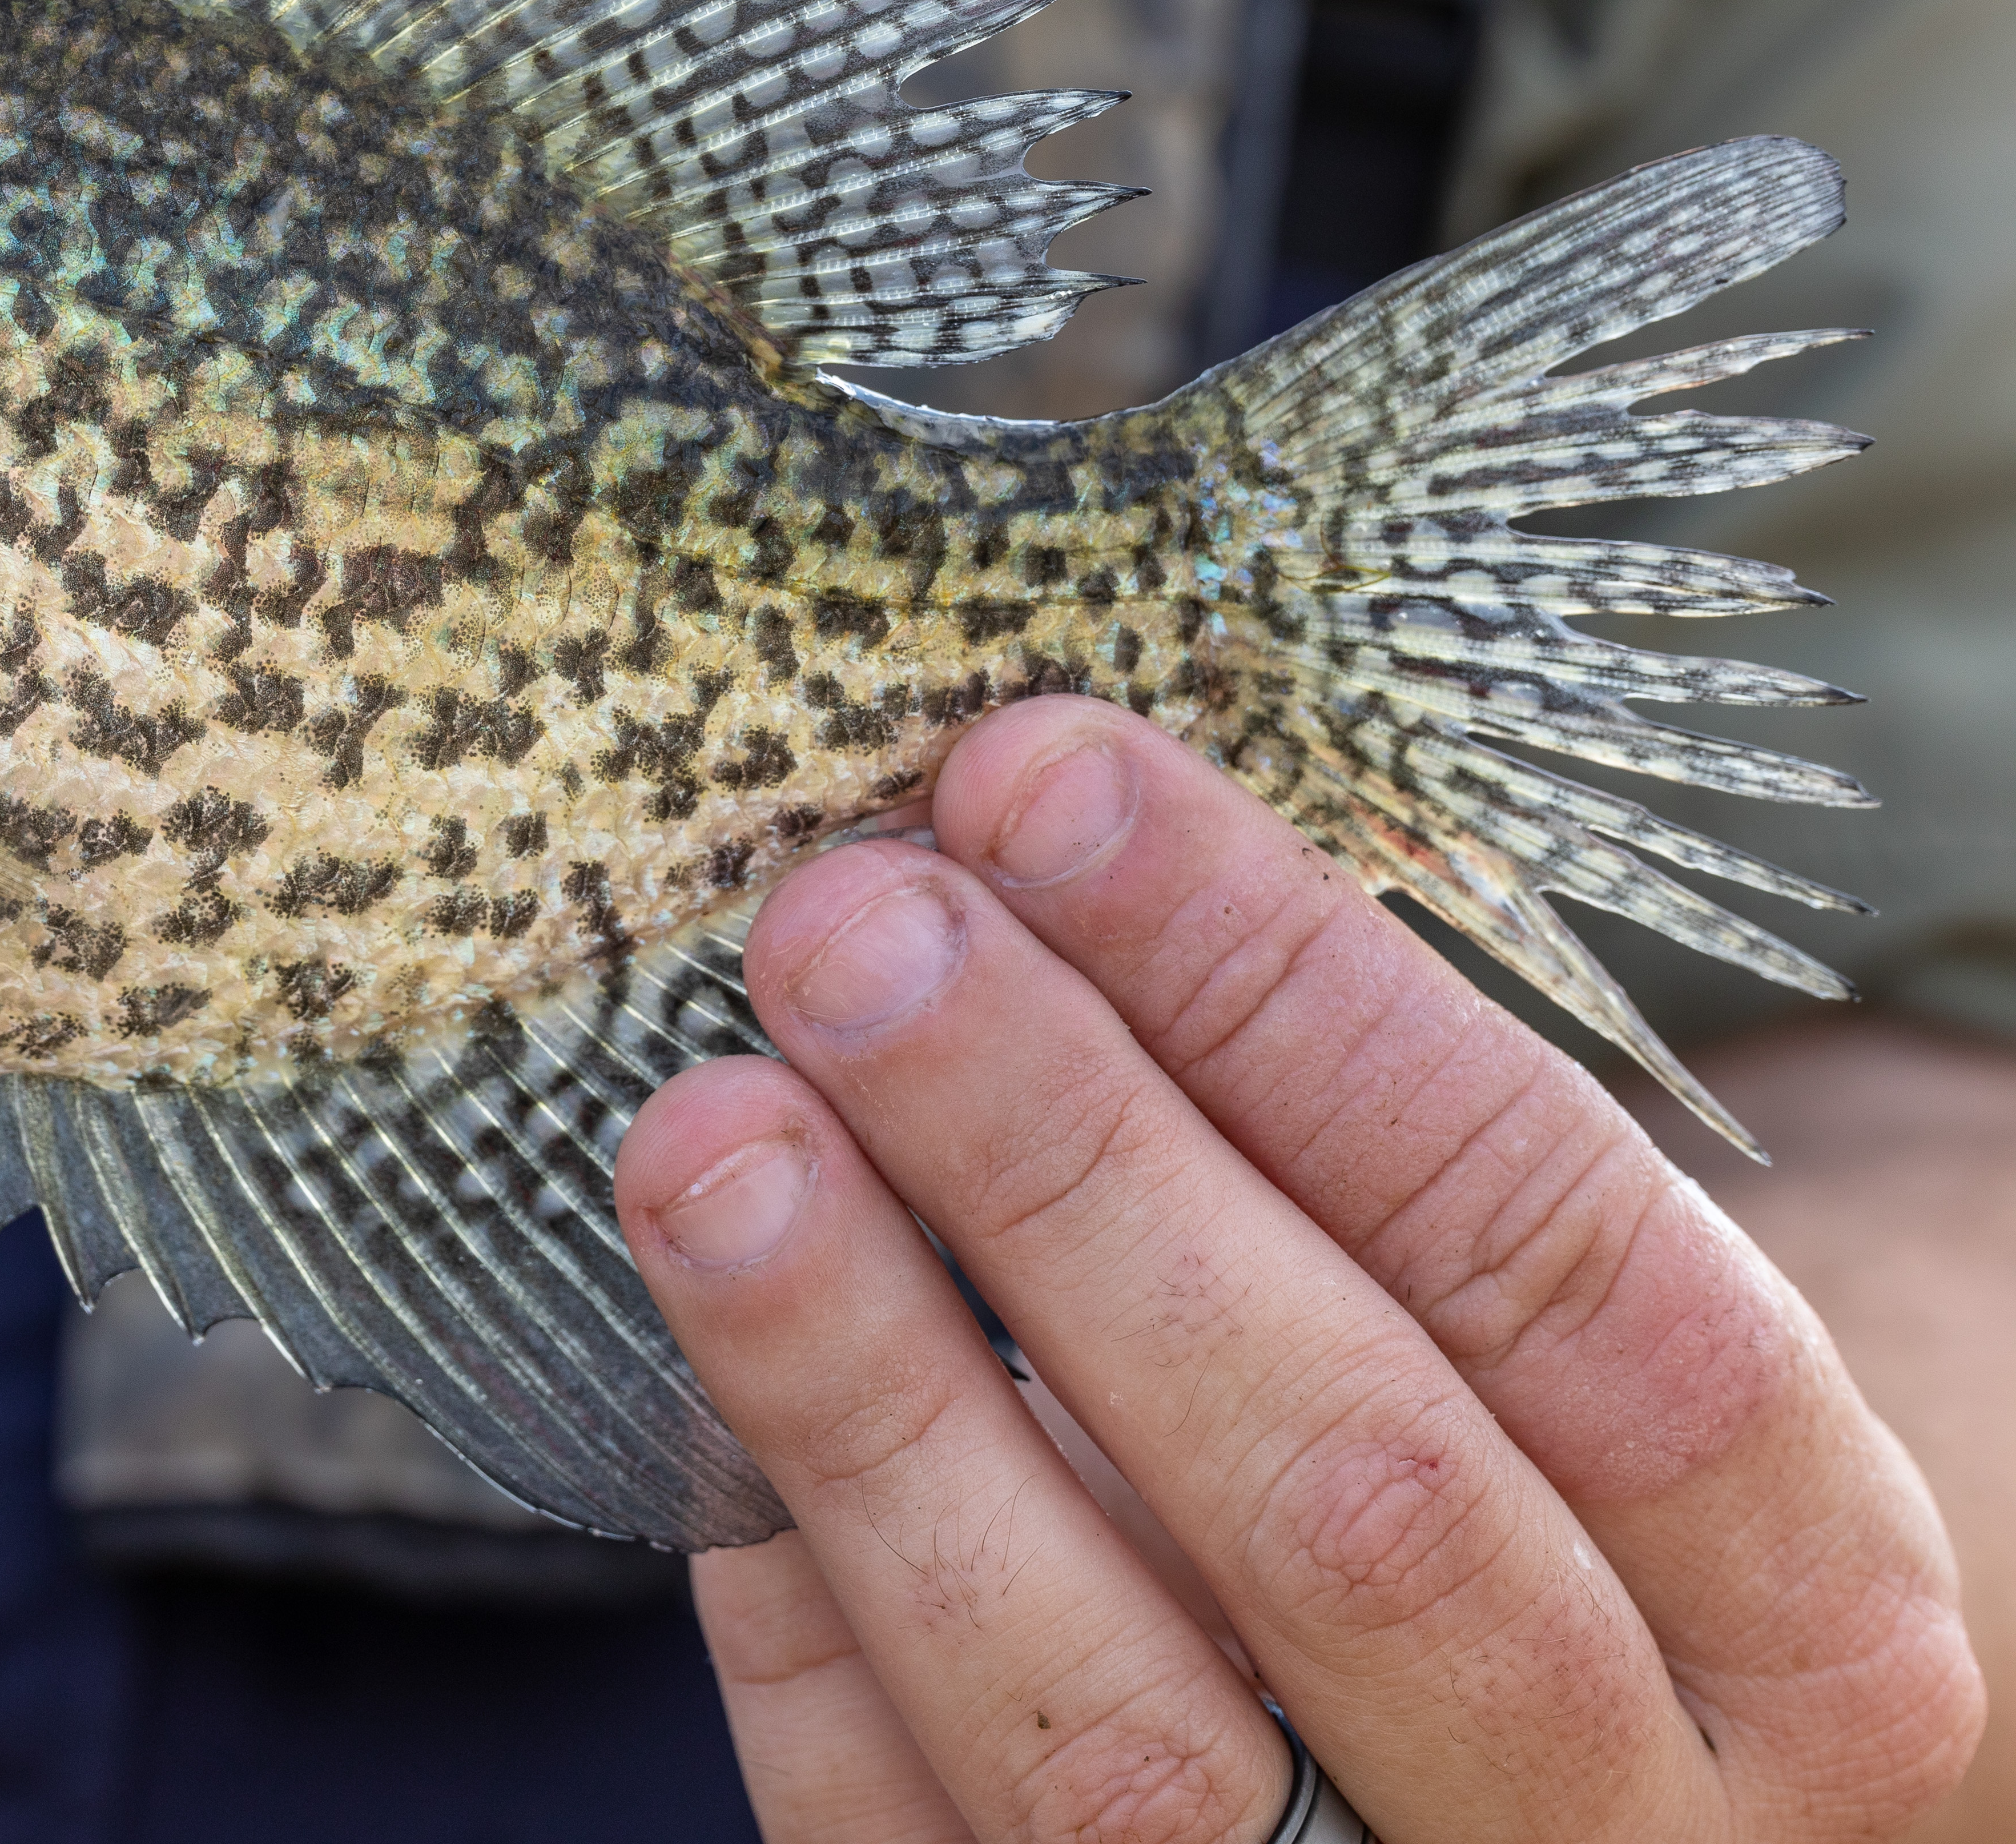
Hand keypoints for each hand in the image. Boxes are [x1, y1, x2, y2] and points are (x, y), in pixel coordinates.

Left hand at [618, 696, 1984, 1842]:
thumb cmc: (1526, 1525)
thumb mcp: (1548, 1383)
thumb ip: (1349, 1203)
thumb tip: (1013, 898)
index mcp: (1816, 1631)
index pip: (1567, 1270)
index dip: (1294, 1004)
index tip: (1050, 786)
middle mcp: (1630, 1837)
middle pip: (1344, 1489)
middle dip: (1067, 1167)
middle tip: (854, 926)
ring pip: (1108, 1721)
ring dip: (877, 1393)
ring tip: (710, 1136)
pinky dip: (800, 1621)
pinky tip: (708, 1414)